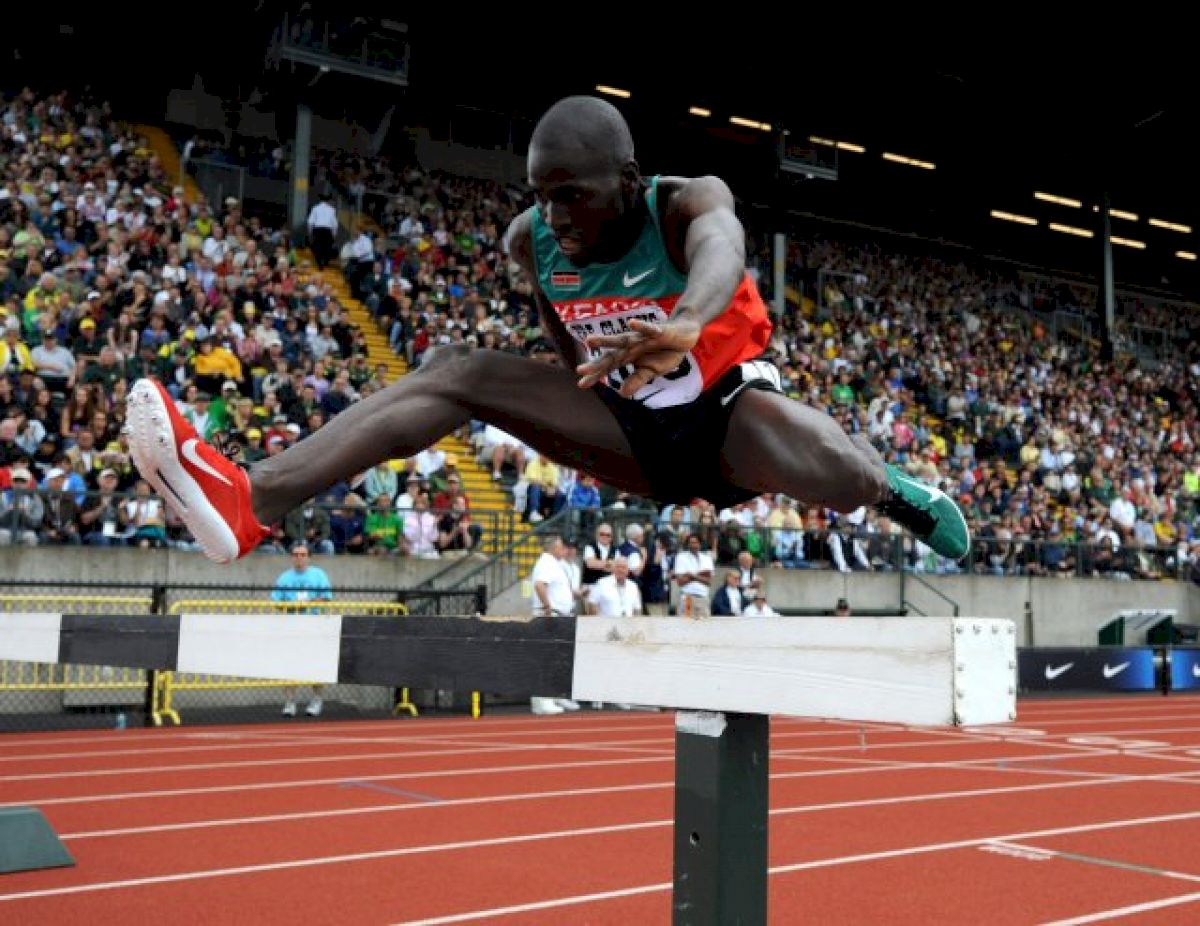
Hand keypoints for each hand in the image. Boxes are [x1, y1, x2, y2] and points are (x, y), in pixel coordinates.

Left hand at [575, 316, 699, 397]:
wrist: (684, 334)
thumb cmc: (665, 353)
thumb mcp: (652, 371)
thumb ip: (637, 380)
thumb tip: (622, 394)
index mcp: (629, 356)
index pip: (609, 366)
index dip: (596, 375)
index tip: (581, 384)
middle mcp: (631, 346)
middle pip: (611, 355)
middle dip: (597, 363)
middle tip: (580, 370)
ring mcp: (643, 337)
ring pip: (623, 339)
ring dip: (607, 340)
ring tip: (589, 340)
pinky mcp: (658, 330)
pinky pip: (649, 329)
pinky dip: (641, 327)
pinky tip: (632, 323)